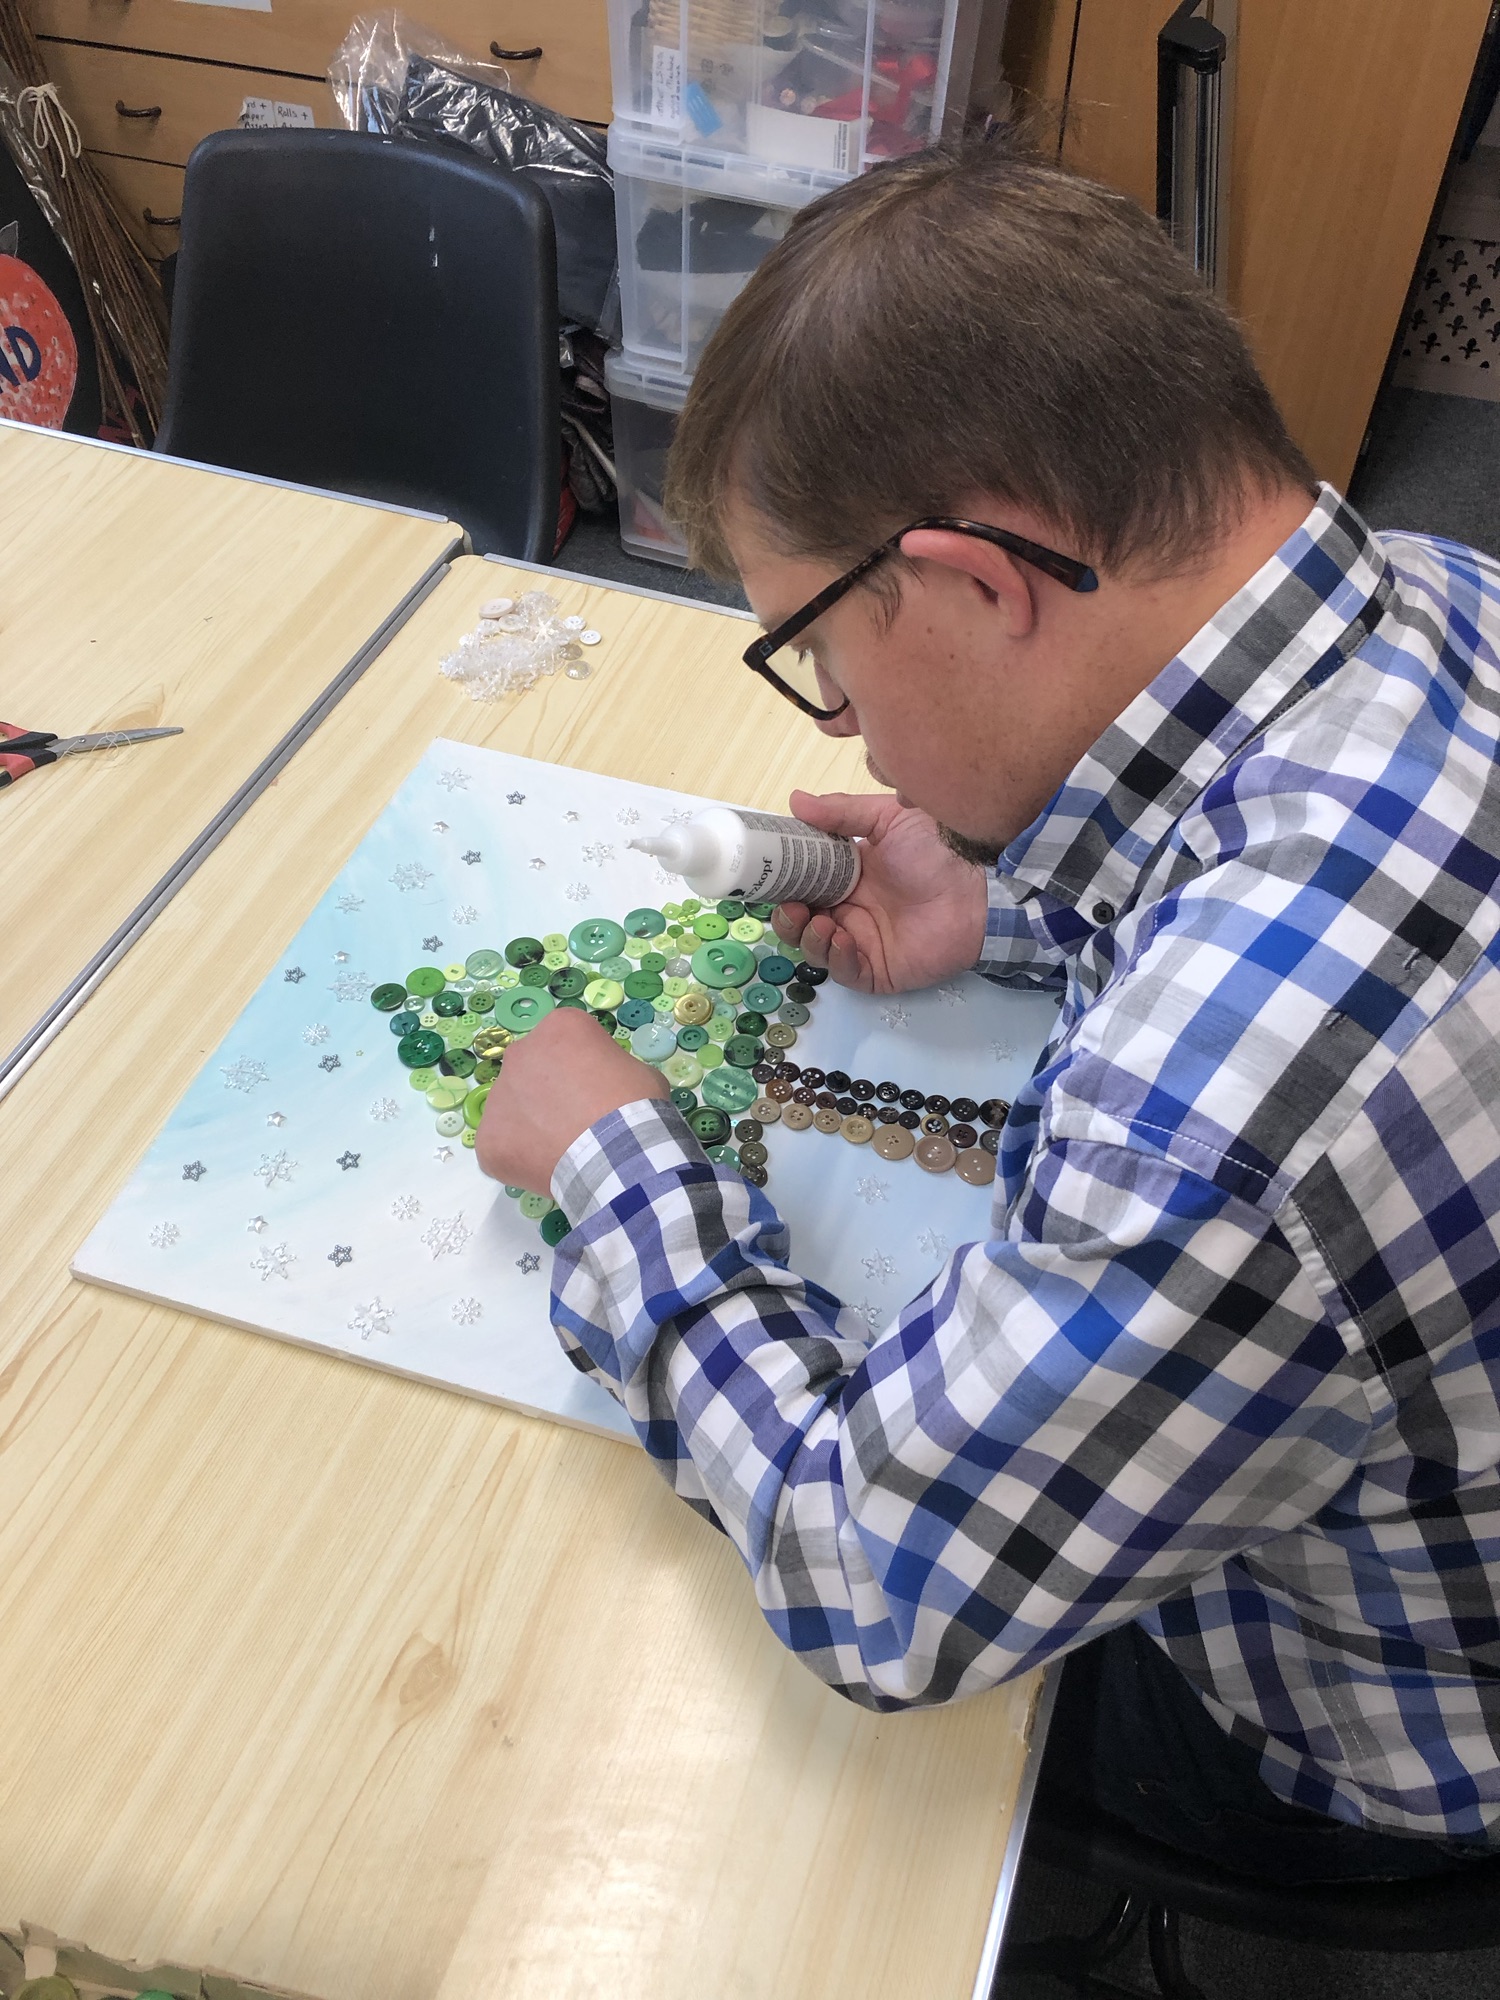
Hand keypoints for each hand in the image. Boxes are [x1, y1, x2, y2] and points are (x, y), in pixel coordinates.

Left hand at [476, 1007, 668, 1193]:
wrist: (617, 1154)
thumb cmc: (635, 1106)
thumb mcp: (639, 1071)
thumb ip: (611, 1069)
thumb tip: (605, 1088)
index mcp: (559, 1028)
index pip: (566, 1041)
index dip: (584, 1066)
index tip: (599, 1090)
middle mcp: (521, 1052)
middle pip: (532, 1069)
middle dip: (550, 1090)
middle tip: (577, 1120)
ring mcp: (499, 1095)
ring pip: (514, 1106)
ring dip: (532, 1122)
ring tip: (563, 1148)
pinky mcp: (488, 1137)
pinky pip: (503, 1144)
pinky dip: (520, 1156)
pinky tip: (547, 1166)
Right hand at [773, 789, 987, 992]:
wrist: (979, 889)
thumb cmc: (939, 851)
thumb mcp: (889, 818)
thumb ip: (842, 811)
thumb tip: (795, 800)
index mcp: (849, 876)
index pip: (804, 882)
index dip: (783, 880)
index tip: (766, 870)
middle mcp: (851, 909)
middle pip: (801, 918)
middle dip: (785, 912)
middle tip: (786, 901)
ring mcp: (863, 942)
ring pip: (815, 947)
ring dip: (804, 934)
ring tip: (813, 918)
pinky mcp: (877, 970)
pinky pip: (844, 971)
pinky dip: (834, 956)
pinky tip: (839, 936)